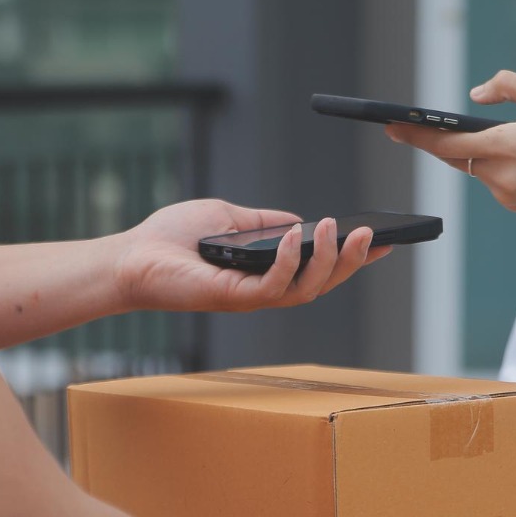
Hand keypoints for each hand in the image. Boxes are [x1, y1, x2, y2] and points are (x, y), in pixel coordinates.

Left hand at [108, 199, 390, 312]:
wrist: (132, 257)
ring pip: (306, 289)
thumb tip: (298, 219)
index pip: (318, 269)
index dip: (352, 258)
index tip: (383, 241)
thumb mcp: (229, 217)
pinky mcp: (232, 298)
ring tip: (337, 229)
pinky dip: (291, 260)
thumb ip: (264, 221)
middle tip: (370, 235)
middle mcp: (263, 291)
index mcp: (266, 273)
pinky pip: (273, 286)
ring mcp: (250, 298)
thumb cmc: (172, 239)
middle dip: (351, 261)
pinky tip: (298, 234)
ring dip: (327, 260)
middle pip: (322, 284)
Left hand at [385, 70, 515, 217]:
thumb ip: (509, 86)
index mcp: (508, 145)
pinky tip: (510, 156)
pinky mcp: (510, 204)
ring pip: (472, 167)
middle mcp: (500, 174)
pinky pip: (489, 179)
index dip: (418, 135)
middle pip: (453, 156)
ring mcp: (504, 194)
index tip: (393, 126)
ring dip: (471, 151)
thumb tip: (474, 96)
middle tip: (405, 126)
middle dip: (433, 141)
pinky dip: (491, 164)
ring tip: (483, 134)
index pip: (450, 142)